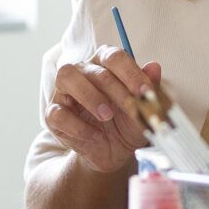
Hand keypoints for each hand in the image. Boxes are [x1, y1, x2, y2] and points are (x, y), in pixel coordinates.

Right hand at [43, 47, 163, 176]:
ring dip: (89, 96)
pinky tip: (94, 135)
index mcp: (105, 64)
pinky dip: (77, 126)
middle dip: (116, 90)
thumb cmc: (127, 123)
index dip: (131, 72)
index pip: (114, 56)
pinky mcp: (54, 114)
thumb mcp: (144, 109)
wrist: (114, 152)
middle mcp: (83, 71)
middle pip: (94, 69)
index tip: (145, 91)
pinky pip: (57, 112)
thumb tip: (154, 66)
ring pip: (66, 76)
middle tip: (131, 108)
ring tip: (107, 115)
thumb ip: (149, 87)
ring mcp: (65, 91)